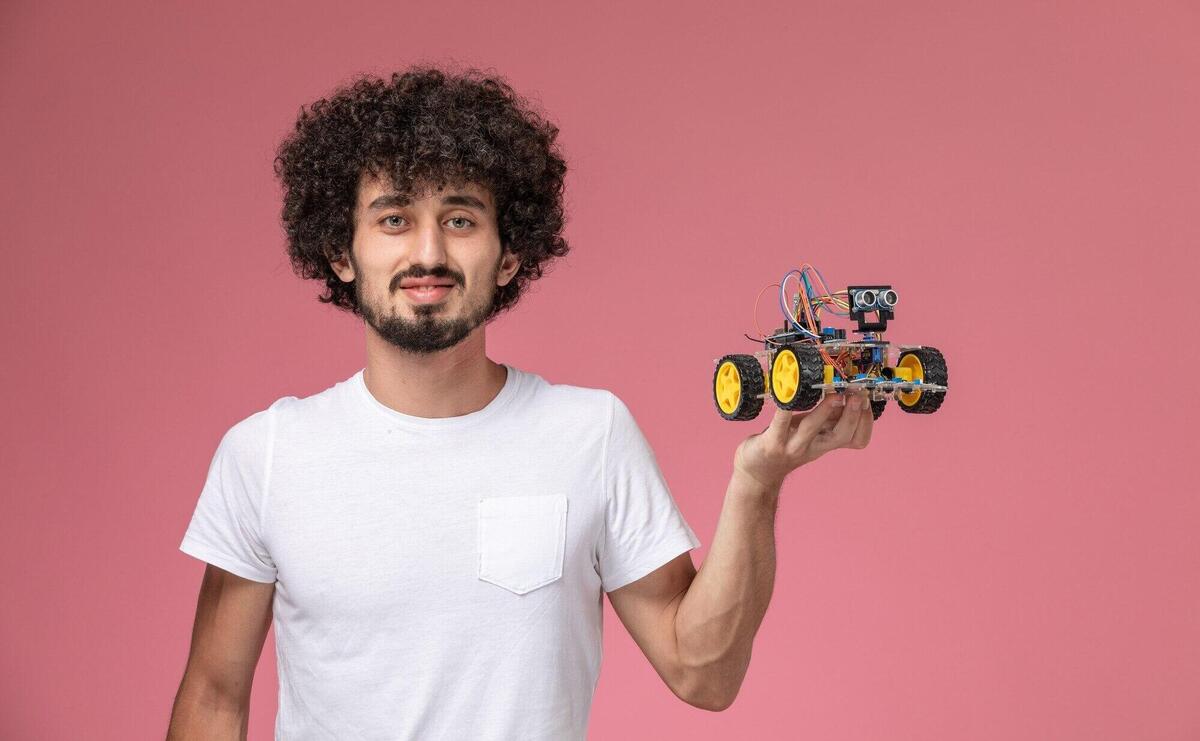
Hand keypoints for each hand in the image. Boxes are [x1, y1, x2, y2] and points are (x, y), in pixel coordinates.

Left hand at [733, 390, 874, 488]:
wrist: (757, 472)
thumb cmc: (786, 445)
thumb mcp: (812, 433)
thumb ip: (828, 419)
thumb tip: (846, 396)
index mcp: (825, 444)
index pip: (856, 439)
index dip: (866, 422)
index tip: (867, 401)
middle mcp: (812, 446)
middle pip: (841, 435)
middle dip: (852, 415)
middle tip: (857, 395)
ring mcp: (791, 445)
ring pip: (812, 428)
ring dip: (825, 411)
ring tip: (834, 395)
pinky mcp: (771, 441)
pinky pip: (779, 422)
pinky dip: (784, 408)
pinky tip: (788, 393)